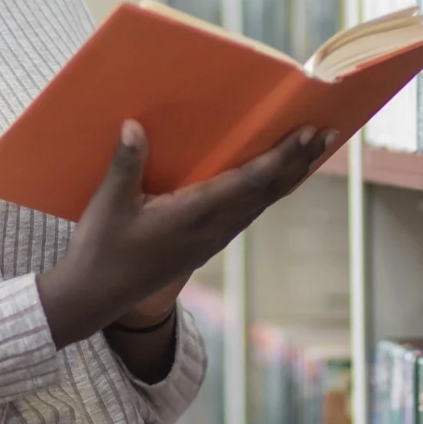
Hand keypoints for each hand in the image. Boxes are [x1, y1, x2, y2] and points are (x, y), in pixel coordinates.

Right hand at [36, 120, 336, 346]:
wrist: (94, 299)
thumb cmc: (99, 250)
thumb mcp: (106, 205)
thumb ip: (125, 164)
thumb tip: (135, 125)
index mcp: (192, 216)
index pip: (249, 182)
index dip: (281, 157)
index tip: (306, 134)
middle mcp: (211, 230)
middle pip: (267, 192)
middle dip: (298, 162)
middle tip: (328, 132)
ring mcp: (210, 240)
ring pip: (261, 204)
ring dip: (288, 176)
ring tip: (312, 151)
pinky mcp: (204, 245)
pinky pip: (247, 214)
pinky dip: (268, 192)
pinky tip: (273, 182)